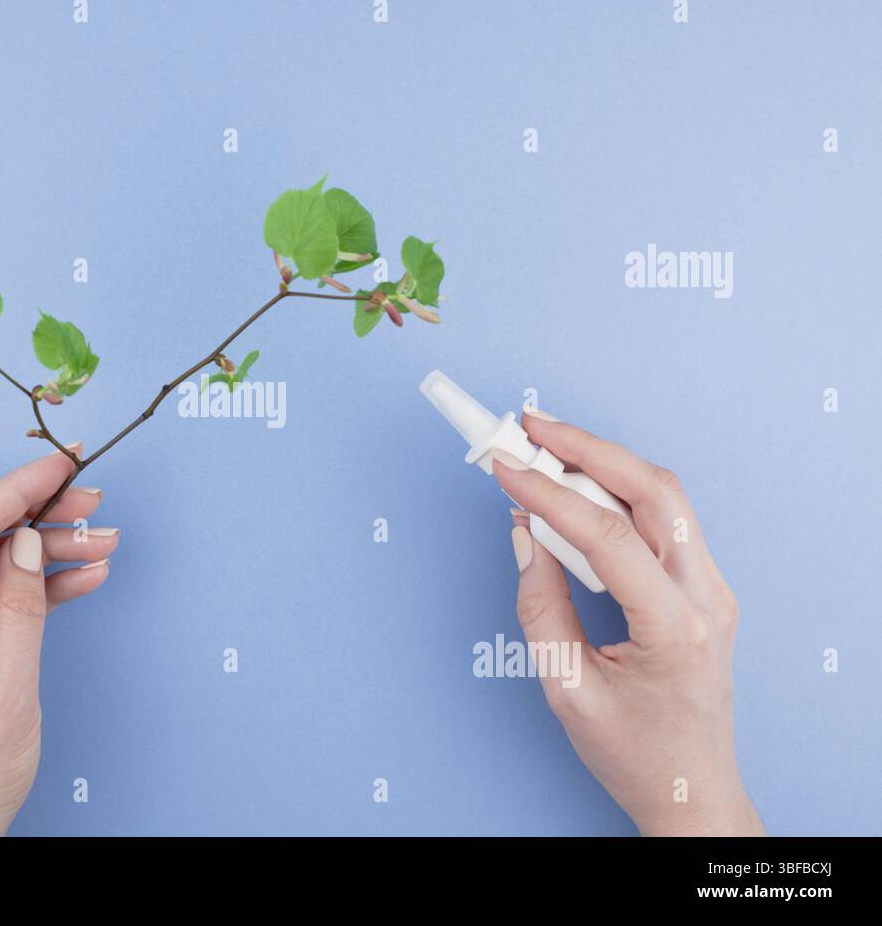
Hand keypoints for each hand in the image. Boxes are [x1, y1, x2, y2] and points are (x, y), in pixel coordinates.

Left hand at [0, 446, 118, 835]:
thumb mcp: (9, 691)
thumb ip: (19, 608)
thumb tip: (24, 541)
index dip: (17, 488)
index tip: (63, 465)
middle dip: (32, 508)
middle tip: (91, 502)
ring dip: (41, 546)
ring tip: (102, 544)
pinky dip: (35, 582)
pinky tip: (83, 579)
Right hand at [492, 409, 763, 836]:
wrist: (691, 788)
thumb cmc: (634, 753)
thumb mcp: (566, 689)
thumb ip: (540, 608)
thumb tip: (525, 534)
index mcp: (676, 627)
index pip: (609, 535)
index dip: (550, 493)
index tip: (504, 465)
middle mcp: (705, 596)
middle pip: (653, 490)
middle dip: (586, 447)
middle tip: (528, 426)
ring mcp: (711, 587)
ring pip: (663, 495)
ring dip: (602, 460)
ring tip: (544, 444)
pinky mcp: (701, 585)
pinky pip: (663, 518)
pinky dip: (617, 489)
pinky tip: (575, 483)